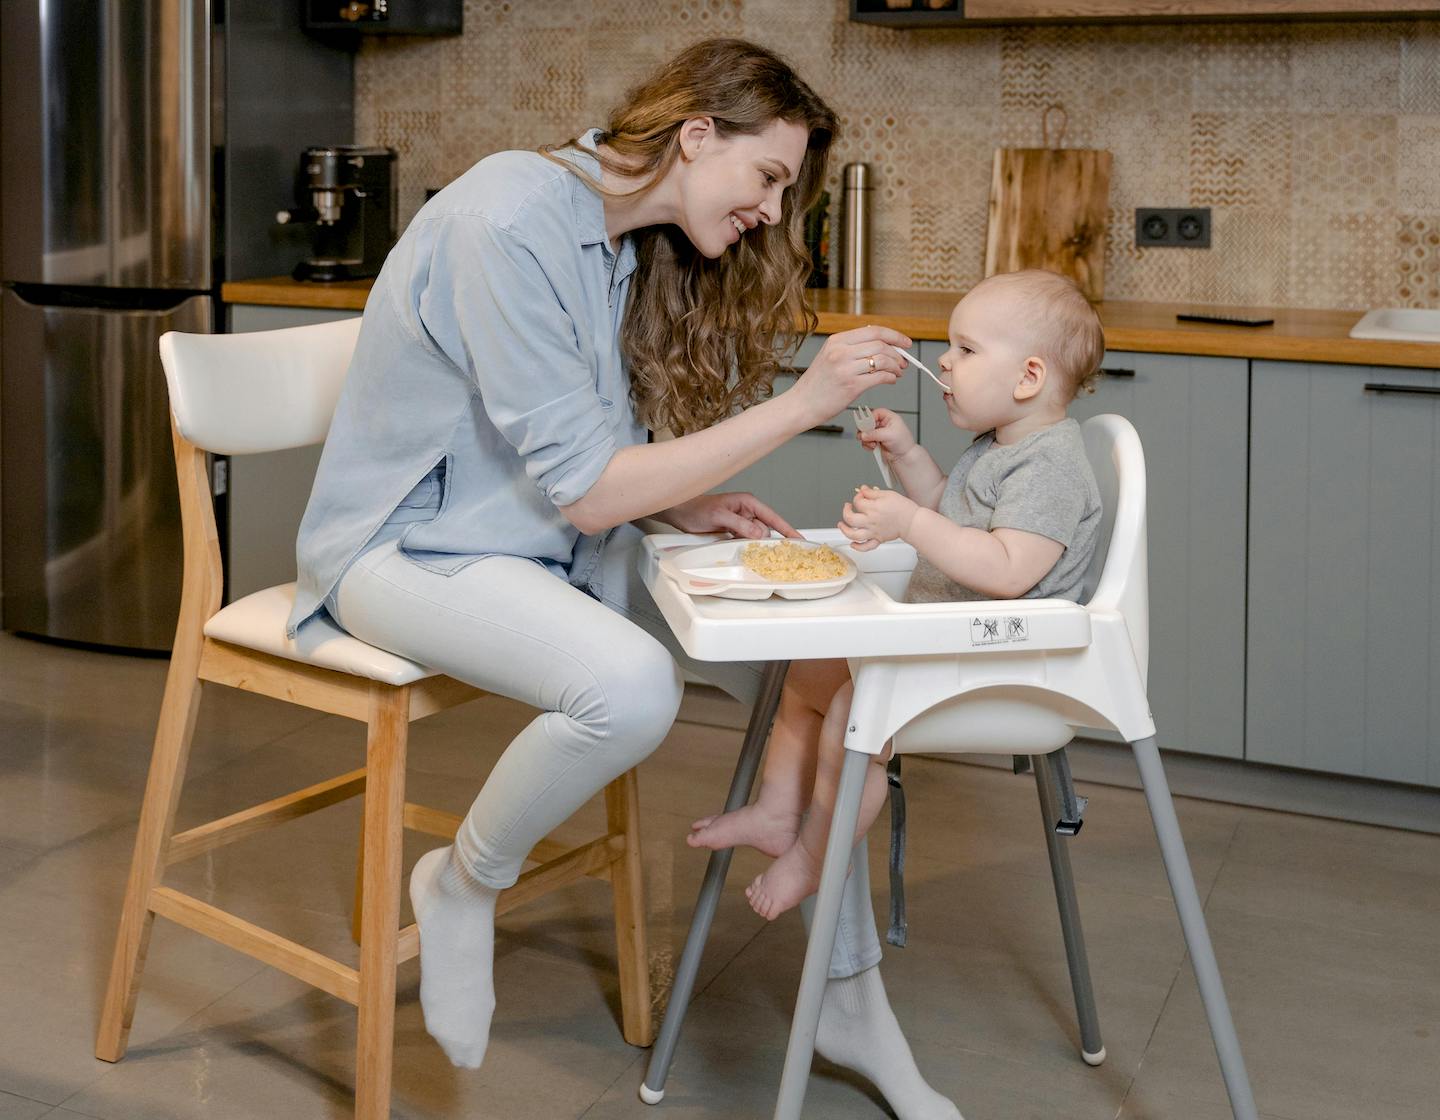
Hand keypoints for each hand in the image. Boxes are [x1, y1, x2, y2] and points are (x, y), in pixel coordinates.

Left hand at [660, 492, 799, 539]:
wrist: (680, 512)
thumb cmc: (697, 509)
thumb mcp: (720, 516)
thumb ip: (740, 525)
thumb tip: (760, 534)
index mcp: (748, 502)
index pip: (773, 517)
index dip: (787, 529)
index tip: (800, 540)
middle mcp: (747, 512)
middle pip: (765, 531)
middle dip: (763, 541)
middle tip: (753, 549)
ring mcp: (740, 522)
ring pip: (755, 538)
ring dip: (751, 545)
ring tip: (740, 547)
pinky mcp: (733, 531)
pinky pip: (745, 541)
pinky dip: (744, 547)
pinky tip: (739, 550)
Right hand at [791, 325, 911, 426]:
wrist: (801, 405)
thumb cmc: (817, 384)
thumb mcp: (829, 357)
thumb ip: (851, 348)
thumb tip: (880, 344)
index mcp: (836, 341)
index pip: (874, 331)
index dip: (894, 336)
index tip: (905, 343)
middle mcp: (840, 352)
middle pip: (881, 344)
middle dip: (898, 353)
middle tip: (903, 362)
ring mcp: (846, 369)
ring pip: (883, 360)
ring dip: (896, 366)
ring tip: (898, 372)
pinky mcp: (851, 386)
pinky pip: (880, 377)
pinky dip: (890, 378)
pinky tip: (890, 380)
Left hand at [838, 486, 918, 550]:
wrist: (913, 521)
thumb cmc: (903, 508)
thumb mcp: (887, 494)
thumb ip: (872, 492)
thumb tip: (863, 489)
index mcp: (873, 508)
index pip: (858, 501)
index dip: (858, 496)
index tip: (861, 495)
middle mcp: (870, 521)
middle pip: (850, 518)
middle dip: (846, 511)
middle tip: (847, 507)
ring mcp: (873, 532)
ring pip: (853, 534)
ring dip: (844, 530)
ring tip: (841, 525)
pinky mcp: (878, 539)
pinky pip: (866, 546)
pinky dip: (858, 547)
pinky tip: (852, 544)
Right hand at [855, 407, 915, 460]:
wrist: (904, 456)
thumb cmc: (903, 443)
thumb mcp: (889, 435)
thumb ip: (874, 434)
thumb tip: (863, 434)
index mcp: (890, 418)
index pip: (876, 413)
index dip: (870, 418)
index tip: (865, 425)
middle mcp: (884, 424)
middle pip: (868, 422)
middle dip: (865, 430)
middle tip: (864, 434)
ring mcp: (879, 433)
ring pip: (866, 432)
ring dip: (866, 439)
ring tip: (873, 444)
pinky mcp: (876, 441)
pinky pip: (866, 441)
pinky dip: (867, 445)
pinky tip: (874, 447)